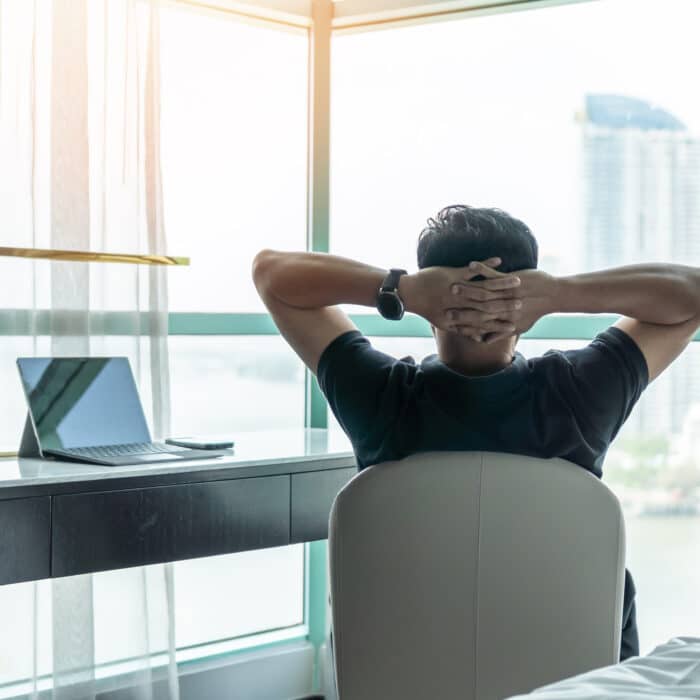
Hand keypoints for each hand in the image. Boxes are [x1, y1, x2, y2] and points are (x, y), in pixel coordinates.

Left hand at [399, 258, 522, 337]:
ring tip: (518, 280)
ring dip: (503, 283)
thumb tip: (478, 339)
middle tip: (524, 301)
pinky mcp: (453, 274)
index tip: (516, 321)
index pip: (485, 322)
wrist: (409, 293)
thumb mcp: (444, 323)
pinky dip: (486, 265)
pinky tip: (499, 260)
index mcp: (460, 317)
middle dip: (507, 303)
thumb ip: (463, 330)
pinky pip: (473, 270)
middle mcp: (461, 305)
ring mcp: (458, 289)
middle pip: (489, 305)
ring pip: (484, 287)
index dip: (502, 322)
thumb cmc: (427, 308)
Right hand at [449, 265, 558, 341]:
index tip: (447, 322)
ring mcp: (508, 293)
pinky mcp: (513, 280)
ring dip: (467, 287)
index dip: (462, 323)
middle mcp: (504, 308)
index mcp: (504, 321)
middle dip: (459, 307)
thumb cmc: (535, 311)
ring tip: (452, 285)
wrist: (553, 295)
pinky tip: (470, 264)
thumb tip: (484, 341)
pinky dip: (482, 269)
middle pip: (477, 308)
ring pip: (483, 291)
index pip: (479, 323)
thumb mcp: (520, 327)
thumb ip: (500, 334)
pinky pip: (494, 274)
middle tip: (443, 306)